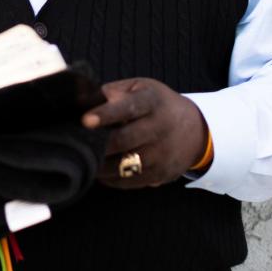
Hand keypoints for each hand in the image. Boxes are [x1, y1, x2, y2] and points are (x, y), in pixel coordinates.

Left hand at [82, 78, 207, 188]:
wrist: (196, 130)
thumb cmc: (156, 105)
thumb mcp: (140, 88)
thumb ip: (112, 92)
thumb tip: (82, 100)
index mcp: (152, 102)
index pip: (128, 107)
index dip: (106, 114)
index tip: (85, 120)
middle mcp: (159, 128)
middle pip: (124, 140)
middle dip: (98, 145)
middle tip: (75, 145)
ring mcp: (161, 154)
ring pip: (124, 166)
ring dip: (99, 165)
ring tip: (82, 159)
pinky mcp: (160, 174)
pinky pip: (128, 181)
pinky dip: (109, 178)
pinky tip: (99, 170)